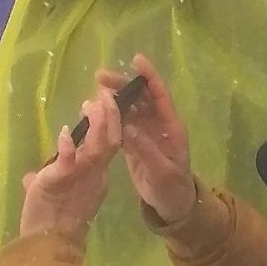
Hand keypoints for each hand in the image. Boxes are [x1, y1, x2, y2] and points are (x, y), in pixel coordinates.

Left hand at [18, 89, 123, 240]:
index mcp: (95, 175)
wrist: (45, 244)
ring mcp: (80, 178)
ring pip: (98, 147)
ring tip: (94, 104)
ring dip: (97, 124)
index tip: (105, 100)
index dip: (112, 121)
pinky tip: (66, 132)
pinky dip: (68, 146)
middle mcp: (94, 174)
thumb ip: (45, 181)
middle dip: (112, 115)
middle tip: (106, 93)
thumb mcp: (50, 194)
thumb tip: (30, 177)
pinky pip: (70, 161)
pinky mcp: (62, 181)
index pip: (109, 143)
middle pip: (111, 140)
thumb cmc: (47, 220)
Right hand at [102, 56, 194, 229]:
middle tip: (99, 76)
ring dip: (113, 100)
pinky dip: (109, 118)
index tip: (136, 59)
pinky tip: (93, 113)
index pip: (160, 95)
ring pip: (128, 109)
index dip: (149, 76)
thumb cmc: (173, 188)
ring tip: (93, 92)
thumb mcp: (162, 171)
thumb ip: (146, 150)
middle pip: (140, 97)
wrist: (172, 206)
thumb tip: (127, 128)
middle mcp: (157, 124)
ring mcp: (145, 133)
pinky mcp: (134, 144)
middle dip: (122, 84)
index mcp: (171, 126)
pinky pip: (121, 125)